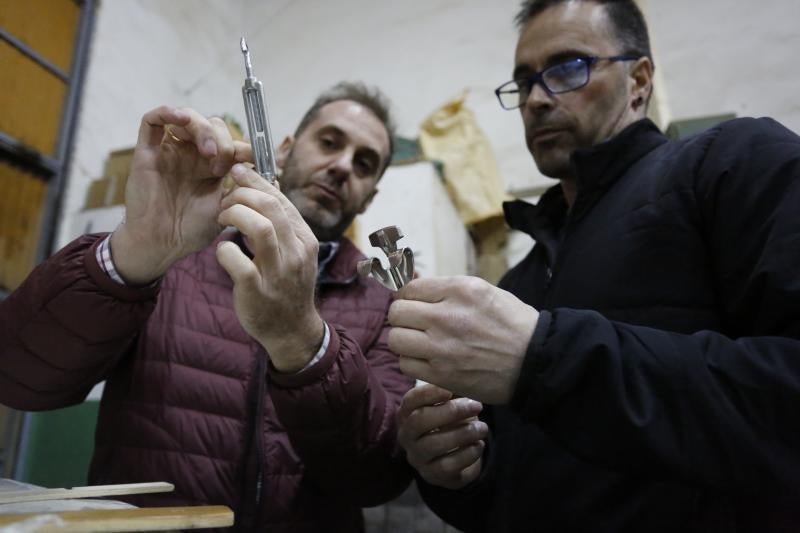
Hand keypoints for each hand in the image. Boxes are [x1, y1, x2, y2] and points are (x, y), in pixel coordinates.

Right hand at [111, 106, 252, 283]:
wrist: (162, 244)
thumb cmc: (192, 230)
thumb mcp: (227, 207)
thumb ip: (245, 188)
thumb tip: (273, 174)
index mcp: (212, 167)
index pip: (231, 142)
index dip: (245, 145)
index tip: (254, 158)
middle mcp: (192, 156)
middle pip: (212, 126)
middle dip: (224, 140)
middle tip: (224, 165)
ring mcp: (170, 152)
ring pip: (188, 119)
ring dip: (204, 128)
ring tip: (210, 152)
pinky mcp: (147, 152)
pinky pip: (152, 120)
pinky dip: (167, 112)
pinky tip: (181, 118)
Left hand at [216, 164, 324, 372]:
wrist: (292, 330)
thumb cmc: (287, 287)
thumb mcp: (294, 253)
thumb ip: (282, 226)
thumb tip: (264, 190)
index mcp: (305, 240)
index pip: (281, 199)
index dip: (256, 182)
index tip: (238, 172)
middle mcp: (296, 253)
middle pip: (271, 207)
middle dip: (242, 194)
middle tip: (225, 199)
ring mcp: (278, 273)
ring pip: (260, 228)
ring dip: (235, 215)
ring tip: (222, 218)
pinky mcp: (257, 291)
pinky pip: (237, 262)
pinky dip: (223, 251)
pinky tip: (222, 251)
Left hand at [388, 276, 537, 403]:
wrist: (535, 361)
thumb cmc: (512, 324)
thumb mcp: (483, 291)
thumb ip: (447, 289)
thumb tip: (413, 287)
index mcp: (459, 290)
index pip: (409, 289)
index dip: (407, 297)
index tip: (413, 305)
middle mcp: (446, 316)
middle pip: (396, 313)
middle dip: (402, 318)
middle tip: (413, 324)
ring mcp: (441, 347)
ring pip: (395, 340)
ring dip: (404, 341)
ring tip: (418, 343)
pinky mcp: (441, 374)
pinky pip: (405, 365)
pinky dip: (412, 362)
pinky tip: (427, 360)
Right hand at [398, 384, 488, 489]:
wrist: (454, 457)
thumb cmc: (450, 422)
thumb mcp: (449, 404)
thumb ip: (451, 391)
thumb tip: (462, 376)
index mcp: (407, 413)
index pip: (410, 400)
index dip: (428, 393)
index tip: (450, 390)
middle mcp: (406, 435)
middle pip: (420, 420)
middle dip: (450, 411)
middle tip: (477, 406)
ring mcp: (416, 457)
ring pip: (434, 444)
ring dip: (462, 434)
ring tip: (483, 428)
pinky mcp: (431, 475)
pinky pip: (447, 466)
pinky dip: (467, 454)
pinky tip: (479, 445)